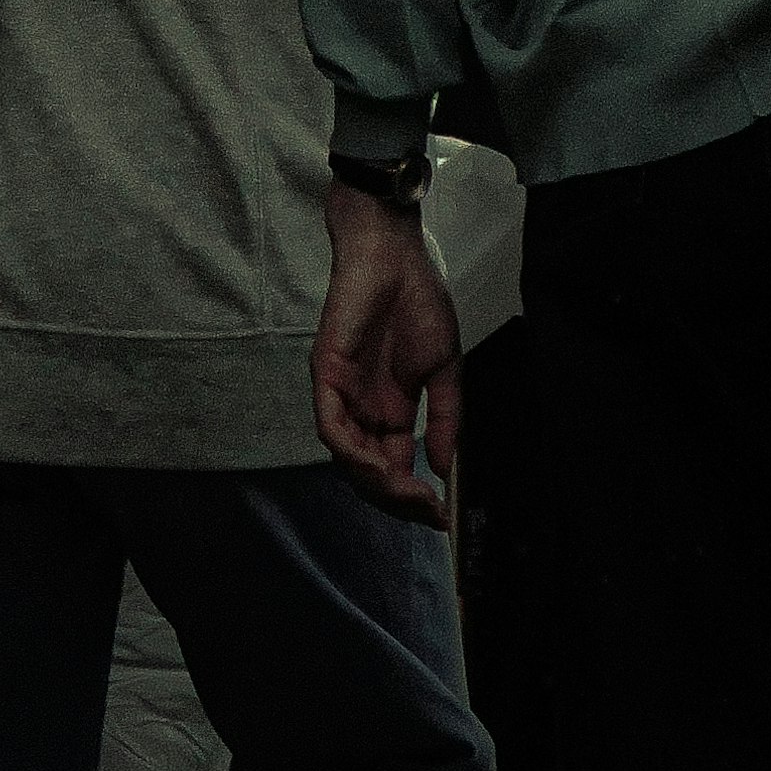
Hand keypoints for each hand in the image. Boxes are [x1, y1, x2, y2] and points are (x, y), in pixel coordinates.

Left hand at [313, 182, 461, 522]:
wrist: (396, 254)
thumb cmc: (419, 301)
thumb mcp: (444, 370)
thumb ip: (445, 420)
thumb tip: (445, 468)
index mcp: (388, 409)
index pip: (394, 467)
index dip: (414, 496)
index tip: (442, 515)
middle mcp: (361, 407)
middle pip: (370, 473)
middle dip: (399, 500)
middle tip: (429, 512)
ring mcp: (341, 393)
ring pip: (349, 459)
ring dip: (381, 485)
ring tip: (413, 495)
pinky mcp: (325, 374)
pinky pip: (332, 428)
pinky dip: (356, 455)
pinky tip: (385, 467)